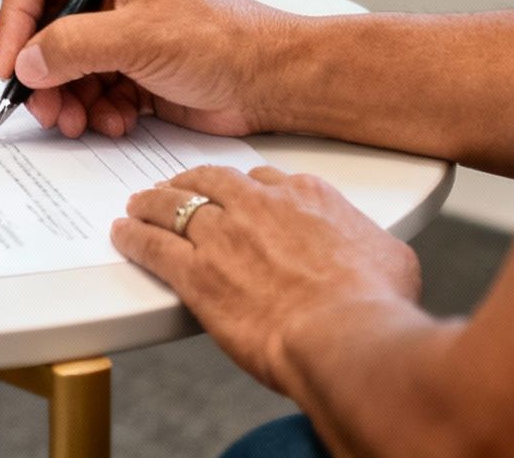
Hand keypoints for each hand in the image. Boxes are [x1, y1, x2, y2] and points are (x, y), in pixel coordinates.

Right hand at [0, 0, 296, 138]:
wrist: (271, 82)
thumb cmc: (224, 40)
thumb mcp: (139, 37)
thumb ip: (74, 47)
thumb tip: (25, 63)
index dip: (15, 22)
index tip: (12, 66)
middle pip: (44, 29)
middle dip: (42, 73)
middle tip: (43, 107)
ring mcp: (118, 32)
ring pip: (62, 67)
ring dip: (66, 99)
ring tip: (79, 122)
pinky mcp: (129, 69)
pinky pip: (88, 91)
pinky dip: (94, 111)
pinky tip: (117, 121)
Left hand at [113, 165, 419, 392]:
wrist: (344, 336)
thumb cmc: (373, 305)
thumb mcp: (391, 258)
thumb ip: (372, 244)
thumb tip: (379, 255)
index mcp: (308, 197)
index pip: (266, 178)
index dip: (244, 186)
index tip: (236, 193)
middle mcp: (261, 206)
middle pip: (213, 181)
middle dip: (192, 182)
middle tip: (178, 188)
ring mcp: (224, 235)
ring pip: (175, 205)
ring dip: (153, 202)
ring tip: (140, 203)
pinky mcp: (197, 273)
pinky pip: (153, 245)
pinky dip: (134, 237)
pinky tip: (123, 234)